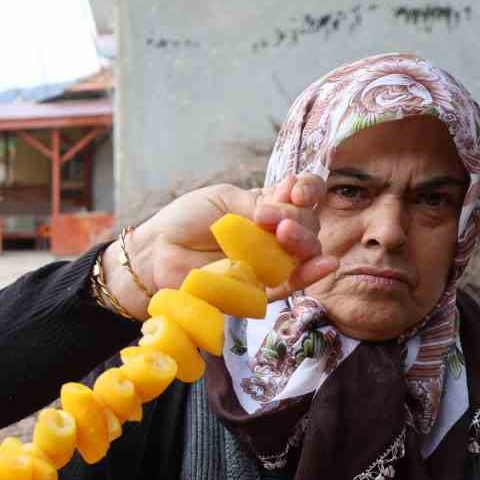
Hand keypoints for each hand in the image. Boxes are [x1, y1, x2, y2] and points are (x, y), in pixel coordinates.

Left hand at [104, 174, 337, 318]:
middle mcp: (273, 234)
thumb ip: (257, 204)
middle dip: (297, 218)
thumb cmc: (184, 221)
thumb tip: (290, 205)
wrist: (155, 252)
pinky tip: (323, 264)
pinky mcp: (260, 289)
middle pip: (308, 224)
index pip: (302, 197)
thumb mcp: (222, 200)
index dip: (307, 191)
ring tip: (284, 235)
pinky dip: (310, 274)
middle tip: (269, 219)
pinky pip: (291, 284)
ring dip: (304, 242)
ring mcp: (269, 262)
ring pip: (305, 254)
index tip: (295, 190)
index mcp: (266, 207)